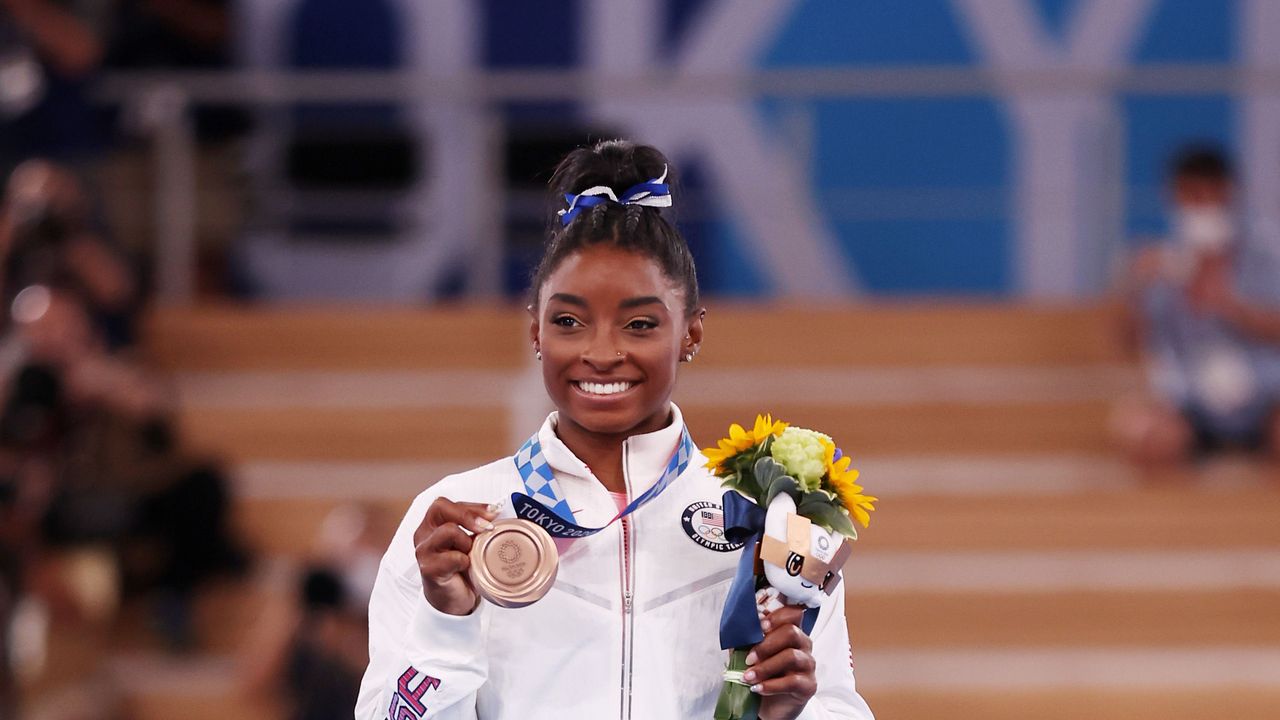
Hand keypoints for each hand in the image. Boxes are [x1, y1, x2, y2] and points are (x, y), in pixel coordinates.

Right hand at [413, 498, 497, 615]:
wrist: (453, 600)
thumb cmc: (461, 568)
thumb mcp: (470, 542)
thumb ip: (476, 528)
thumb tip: (498, 513)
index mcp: (432, 524)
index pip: (447, 503)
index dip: (471, 506)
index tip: (494, 512)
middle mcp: (424, 534)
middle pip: (440, 507)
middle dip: (469, 515)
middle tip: (487, 527)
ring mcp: (424, 551)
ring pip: (448, 530)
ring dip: (467, 540)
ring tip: (471, 553)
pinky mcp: (428, 569)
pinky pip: (452, 557)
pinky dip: (465, 561)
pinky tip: (467, 567)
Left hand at [743, 605, 817, 719]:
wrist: (770, 706)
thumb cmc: (762, 676)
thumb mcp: (750, 656)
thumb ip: (745, 642)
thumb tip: (734, 632)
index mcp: (791, 632)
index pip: (793, 613)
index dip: (777, 616)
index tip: (760, 626)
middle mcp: (803, 645)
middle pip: (791, 632)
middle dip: (766, 645)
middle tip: (748, 658)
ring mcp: (808, 665)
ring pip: (791, 656)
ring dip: (765, 667)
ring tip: (748, 677)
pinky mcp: (808, 686)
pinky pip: (792, 681)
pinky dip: (771, 685)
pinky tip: (757, 688)